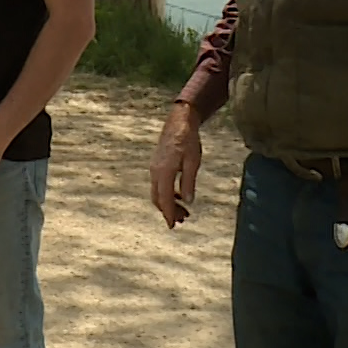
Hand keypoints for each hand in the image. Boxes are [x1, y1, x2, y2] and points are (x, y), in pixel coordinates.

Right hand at [150, 102, 202, 227]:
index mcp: (164, 172)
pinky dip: (167, 194)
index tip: (172, 226)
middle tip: (182, 220)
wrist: (179, 121)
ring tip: (183, 211)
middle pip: (158, 198)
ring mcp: (154, 168)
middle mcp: (155, 171)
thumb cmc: (188, 140)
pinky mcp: (157, 165)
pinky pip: (159, 184)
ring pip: (157, 192)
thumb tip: (188, 201)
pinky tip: (179, 195)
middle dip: (168, 211)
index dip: (168, 214)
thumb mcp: (193, 162)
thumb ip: (188, 182)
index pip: (165, 199)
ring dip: (168, 203)